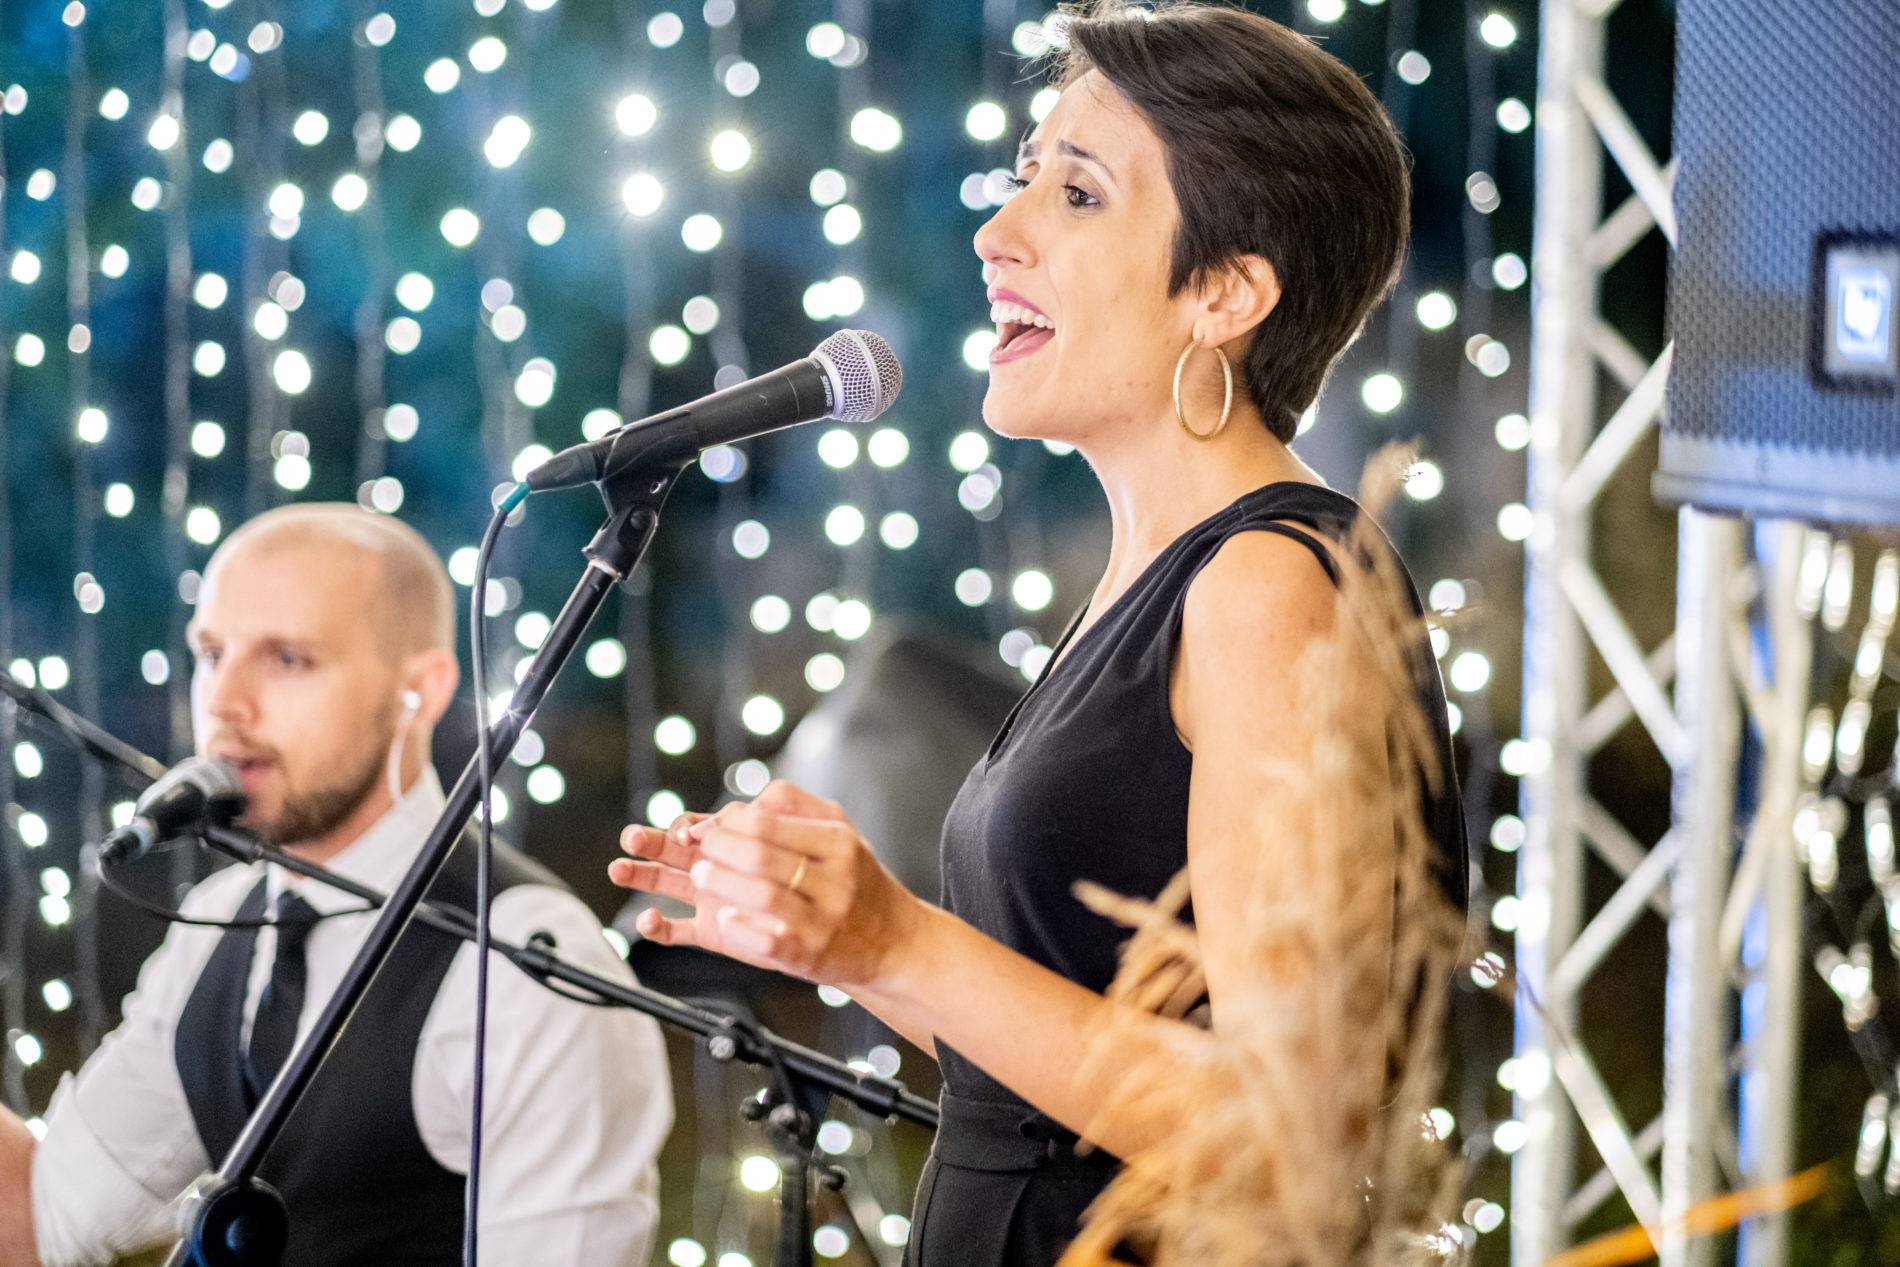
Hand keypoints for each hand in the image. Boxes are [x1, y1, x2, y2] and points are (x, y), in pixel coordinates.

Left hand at [608, 781, 919, 987]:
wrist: (891, 941)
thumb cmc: (854, 879)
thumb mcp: (836, 828)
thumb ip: (788, 808)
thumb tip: (731, 809)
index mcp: (837, 841)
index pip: (768, 822)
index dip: (725, 822)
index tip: (705, 827)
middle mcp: (833, 880)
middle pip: (760, 856)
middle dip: (716, 850)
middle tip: (697, 850)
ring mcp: (821, 921)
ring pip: (762, 896)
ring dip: (720, 884)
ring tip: (698, 876)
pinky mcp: (807, 956)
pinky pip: (766, 942)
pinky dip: (739, 929)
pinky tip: (723, 918)